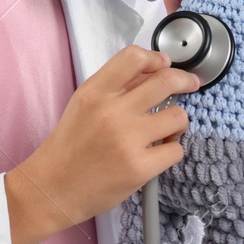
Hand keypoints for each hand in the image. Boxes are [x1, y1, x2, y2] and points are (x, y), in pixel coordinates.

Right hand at [7, 43, 195, 243]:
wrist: (54, 186)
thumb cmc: (70, 146)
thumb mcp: (83, 105)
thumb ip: (115, 87)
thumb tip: (152, 71)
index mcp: (95, 92)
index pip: (134, 57)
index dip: (156, 58)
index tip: (164, 65)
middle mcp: (112, 111)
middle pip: (166, 81)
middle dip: (184, 80)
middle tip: (189, 84)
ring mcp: (127, 140)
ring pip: (178, 116)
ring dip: (177, 122)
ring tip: (165, 129)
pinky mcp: (140, 168)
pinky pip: (176, 150)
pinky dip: (170, 151)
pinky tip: (156, 153)